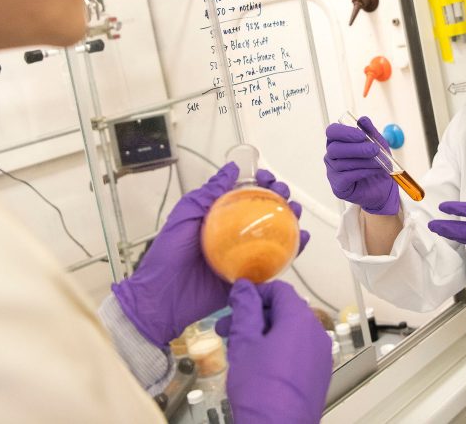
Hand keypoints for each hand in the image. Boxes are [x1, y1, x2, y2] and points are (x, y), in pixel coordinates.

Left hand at [112, 162, 307, 347]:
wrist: (163, 296)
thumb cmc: (169, 253)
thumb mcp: (187, 215)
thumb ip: (210, 193)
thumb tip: (231, 168)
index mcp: (219, 217)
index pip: (246, 195)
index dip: (260, 183)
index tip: (268, 178)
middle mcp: (234, 234)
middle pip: (264, 212)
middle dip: (280, 199)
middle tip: (284, 194)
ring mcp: (244, 255)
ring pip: (274, 235)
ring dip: (290, 221)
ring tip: (296, 212)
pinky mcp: (250, 276)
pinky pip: (274, 263)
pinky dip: (292, 251)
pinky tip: (302, 240)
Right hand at [216, 279, 331, 423]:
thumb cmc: (261, 388)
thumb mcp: (245, 342)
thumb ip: (245, 309)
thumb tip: (244, 288)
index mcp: (300, 319)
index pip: (280, 291)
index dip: (255, 293)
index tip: (236, 303)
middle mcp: (316, 333)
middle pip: (285, 311)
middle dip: (255, 317)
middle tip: (228, 328)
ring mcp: (320, 355)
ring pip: (290, 333)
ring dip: (264, 334)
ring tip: (239, 349)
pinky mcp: (319, 374)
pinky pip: (298, 351)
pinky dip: (278, 350)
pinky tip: (257, 364)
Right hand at [324, 116, 399, 214]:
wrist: (383, 187)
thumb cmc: (377, 163)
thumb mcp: (378, 145)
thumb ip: (370, 132)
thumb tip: (363, 119)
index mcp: (338, 141)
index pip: (332, 132)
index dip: (345, 132)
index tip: (361, 135)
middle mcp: (332, 156)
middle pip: (335, 148)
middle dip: (356, 148)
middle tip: (374, 150)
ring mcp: (333, 171)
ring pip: (342, 163)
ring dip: (364, 161)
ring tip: (379, 162)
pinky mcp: (338, 186)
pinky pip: (347, 177)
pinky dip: (363, 172)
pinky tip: (373, 170)